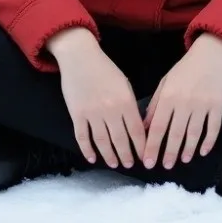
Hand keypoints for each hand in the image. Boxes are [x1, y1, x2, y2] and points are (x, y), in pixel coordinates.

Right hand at [46, 28, 146, 169]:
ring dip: (109, 155)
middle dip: (126, 155)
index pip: (136, 130)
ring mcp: (92, 114)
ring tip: (115, 164)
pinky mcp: (77, 115)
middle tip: (129, 165)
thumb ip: (130, 105)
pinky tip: (92, 158)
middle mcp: (110, 110)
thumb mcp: (124, 83)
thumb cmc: (105, 69)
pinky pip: (82, 137)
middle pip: (120, 139)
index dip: (140, 147)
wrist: (80, 57)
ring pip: (102, 141)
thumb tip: (136, 127)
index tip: (144, 157)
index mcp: (125, 101)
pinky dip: (87, 150)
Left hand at [142, 33, 221, 169]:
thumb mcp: (166, 82)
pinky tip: (203, 151)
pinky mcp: (218, 106)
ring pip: (194, 133)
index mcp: (169, 96)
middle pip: (175, 133)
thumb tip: (145, 126)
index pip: (157, 126)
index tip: (147, 162)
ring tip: (183, 160)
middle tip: (165, 167)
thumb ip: (155, 104)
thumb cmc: (186, 69)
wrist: (211, 53)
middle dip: (169, 153)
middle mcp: (184, 103)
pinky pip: (213, 128)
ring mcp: (202, 105)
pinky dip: (208, 142)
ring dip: (188, 149)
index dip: (152, 146)